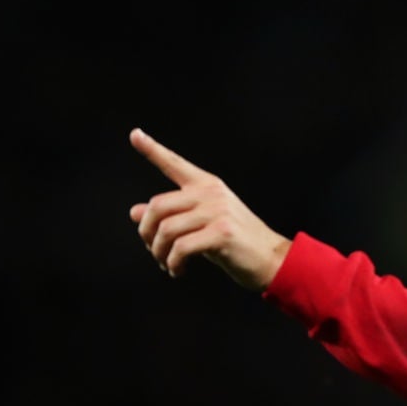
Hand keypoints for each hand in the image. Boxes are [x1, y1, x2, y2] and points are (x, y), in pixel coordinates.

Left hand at [128, 128, 290, 290]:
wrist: (271, 259)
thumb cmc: (235, 243)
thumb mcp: (200, 225)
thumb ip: (171, 216)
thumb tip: (135, 212)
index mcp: (208, 186)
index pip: (175, 164)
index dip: (152, 150)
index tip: (135, 134)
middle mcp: (212, 193)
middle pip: (158, 206)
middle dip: (147, 233)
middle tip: (153, 251)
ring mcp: (218, 211)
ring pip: (167, 229)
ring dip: (159, 252)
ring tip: (167, 264)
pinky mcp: (222, 232)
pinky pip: (181, 248)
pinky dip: (173, 263)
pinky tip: (178, 270)